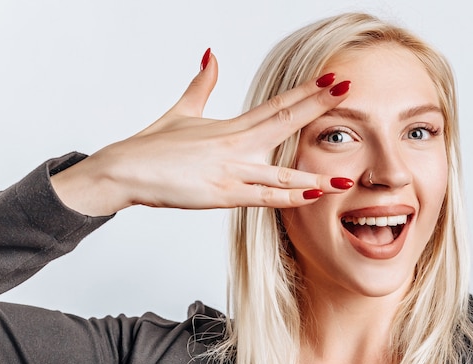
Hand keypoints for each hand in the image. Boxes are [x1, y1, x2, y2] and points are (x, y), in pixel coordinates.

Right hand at [51, 50, 352, 215]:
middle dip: (318, 107)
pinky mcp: (222, 194)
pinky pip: (263, 198)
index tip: (332, 79)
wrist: (124, 170)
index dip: (306, 91)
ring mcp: (231, 170)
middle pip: (285, 122)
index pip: (277, 104)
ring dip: (316, 176)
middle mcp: (236, 144)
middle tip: (348, 91)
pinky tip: (312, 198)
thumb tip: (212, 55)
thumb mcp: (182, 110)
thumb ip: (202, 84)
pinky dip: (289, 199)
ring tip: (345, 178)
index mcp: (231, 126)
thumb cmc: (153, 146)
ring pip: (281, 172)